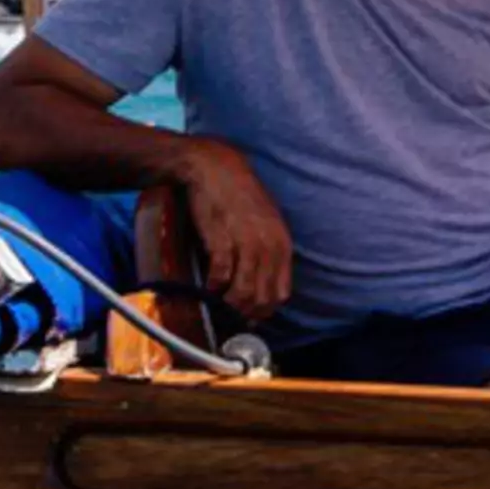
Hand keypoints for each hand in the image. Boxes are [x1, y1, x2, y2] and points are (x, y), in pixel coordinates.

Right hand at [167, 141, 295, 318]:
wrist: (216, 169)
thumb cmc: (239, 196)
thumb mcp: (266, 223)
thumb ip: (268, 251)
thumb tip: (261, 283)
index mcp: (282, 244)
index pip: (281, 293)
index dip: (265, 311)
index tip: (250, 317)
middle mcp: (269, 247)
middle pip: (262, 298)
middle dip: (246, 315)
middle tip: (230, 319)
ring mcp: (247, 244)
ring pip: (243, 294)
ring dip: (229, 307)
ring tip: (218, 307)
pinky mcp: (222, 241)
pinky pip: (220, 277)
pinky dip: (213, 289)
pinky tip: (207, 288)